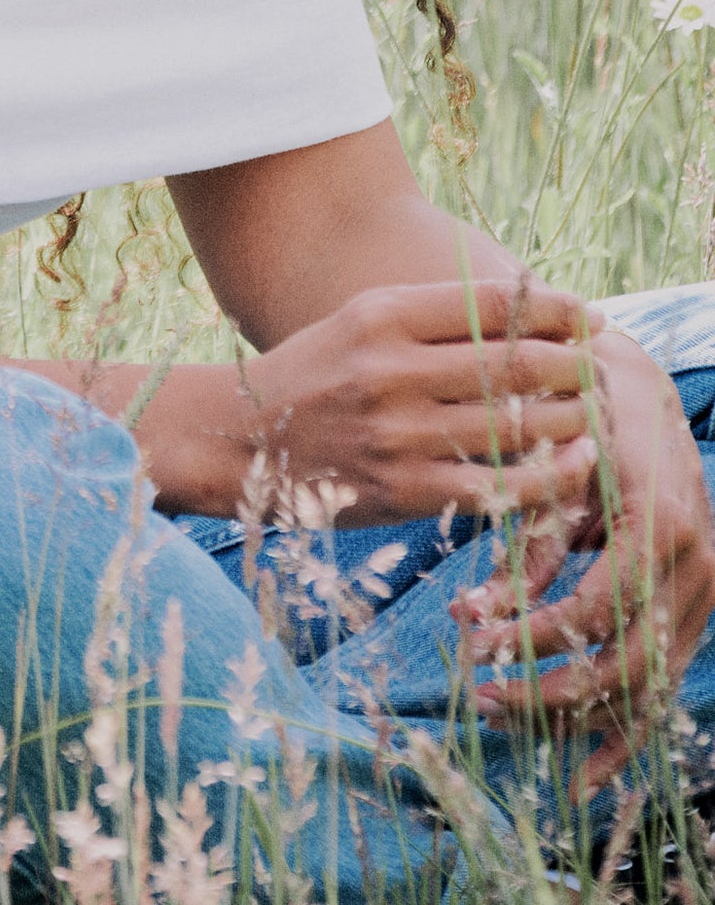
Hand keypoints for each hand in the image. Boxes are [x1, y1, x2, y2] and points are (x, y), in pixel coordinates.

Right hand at [234, 280, 601, 527]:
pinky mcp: (405, 489)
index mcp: (383, 315)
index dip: (556, 308)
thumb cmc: (312, 375)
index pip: (492, 304)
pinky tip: (571, 468)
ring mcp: (399, 433)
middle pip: (513, 363)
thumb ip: (433, 317)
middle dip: (573, 366)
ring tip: (591, 416)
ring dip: (569, 421)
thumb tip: (526, 316)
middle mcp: (392, 369)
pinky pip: (497, 485)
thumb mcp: (360, 322)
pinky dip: (546, 478)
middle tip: (597, 370)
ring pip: (514, 424)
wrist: (239, 440)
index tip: (589, 316)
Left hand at [454, 326, 714, 788]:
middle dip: (552, 691)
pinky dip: (624, 727)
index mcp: (659, 524)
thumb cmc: (582, 422)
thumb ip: (522, 546)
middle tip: (483, 698)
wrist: (639, 391)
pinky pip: (663, 681)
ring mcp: (704, 593)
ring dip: (579, 718)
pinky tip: (584, 769)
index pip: (597, 609)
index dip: (536, 638)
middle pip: (628, 662)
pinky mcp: (696, 610)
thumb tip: (469, 614)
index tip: (475, 644)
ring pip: (650, 685)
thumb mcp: (549, 475)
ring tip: (511, 725)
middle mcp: (696, 566)